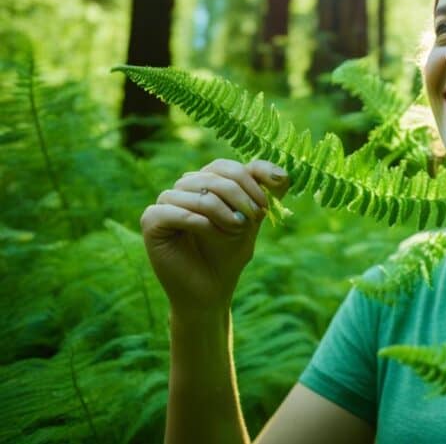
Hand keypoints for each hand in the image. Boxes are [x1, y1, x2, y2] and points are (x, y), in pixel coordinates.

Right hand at [140, 159, 289, 319]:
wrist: (212, 289)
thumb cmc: (230, 253)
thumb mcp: (254, 218)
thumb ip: (269, 192)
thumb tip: (283, 173)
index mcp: (205, 182)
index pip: (226, 166)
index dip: (249, 182)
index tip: (265, 207)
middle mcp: (183, 188)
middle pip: (214, 177)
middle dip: (240, 198)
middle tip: (250, 221)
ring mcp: (165, 203)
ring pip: (197, 193)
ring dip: (222, 213)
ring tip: (233, 231)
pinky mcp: (151, 222)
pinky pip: (174, 211)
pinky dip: (198, 222)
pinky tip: (211, 234)